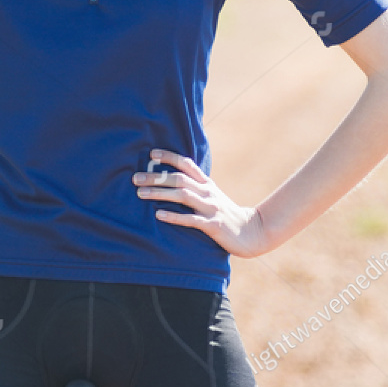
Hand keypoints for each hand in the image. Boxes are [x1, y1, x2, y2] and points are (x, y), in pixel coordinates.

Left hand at [132, 150, 268, 257]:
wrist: (252, 232)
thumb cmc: (226, 215)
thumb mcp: (212, 198)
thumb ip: (196, 189)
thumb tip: (172, 183)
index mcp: (207, 184)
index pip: (187, 165)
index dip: (169, 157)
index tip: (151, 154)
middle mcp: (208, 192)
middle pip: (179, 179)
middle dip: (156, 177)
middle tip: (136, 178)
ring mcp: (211, 208)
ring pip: (183, 196)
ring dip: (160, 193)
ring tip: (140, 193)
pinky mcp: (213, 225)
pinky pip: (191, 219)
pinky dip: (174, 216)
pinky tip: (159, 215)